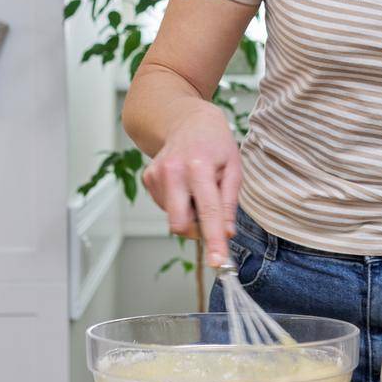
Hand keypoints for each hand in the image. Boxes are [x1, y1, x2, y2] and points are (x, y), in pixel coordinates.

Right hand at [139, 106, 241, 267]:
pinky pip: (165, 208)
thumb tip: (226, 233)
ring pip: (174, 218)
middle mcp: (173, 171)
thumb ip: (229, 202)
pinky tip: (184, 184)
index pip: (208, 212)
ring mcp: (156, 174)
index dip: (213, 240)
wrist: (185, 119)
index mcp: (199, 166)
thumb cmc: (215, 143)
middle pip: (180, 223)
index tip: (217, 262)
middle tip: (210, 214)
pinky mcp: (147, 178)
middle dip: (197, 230)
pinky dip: (178, 203)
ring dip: (189, 212)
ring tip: (197, 186)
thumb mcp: (233, 167)